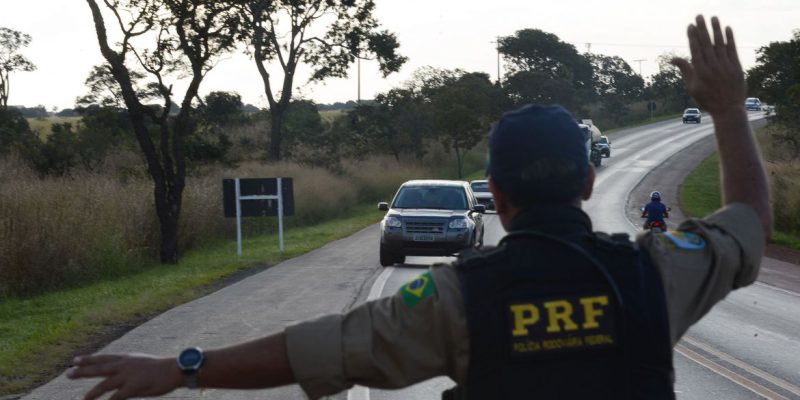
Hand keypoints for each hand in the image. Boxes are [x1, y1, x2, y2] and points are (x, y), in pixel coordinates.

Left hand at [67, 353, 182, 399]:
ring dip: (91, 393)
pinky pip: (116, 398)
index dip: (88, 359)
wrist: (175, 369)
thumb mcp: (142, 363)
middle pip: (99, 369)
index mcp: (127, 359)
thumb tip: (120, 373)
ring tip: (82, 399)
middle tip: (67, 373)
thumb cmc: (161, 368)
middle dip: (82, 371)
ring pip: (104, 385)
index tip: (75, 360)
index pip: (103, 358)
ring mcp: (128, 376)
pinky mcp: (133, 388)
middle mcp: (124, 366)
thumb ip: (129, 368)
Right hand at [671, 15, 745, 115]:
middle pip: (706, 44)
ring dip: (716, 29)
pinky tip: (727, 28)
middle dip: (702, 29)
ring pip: (719, 44)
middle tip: (699, 16)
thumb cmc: (707, 99)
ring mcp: (725, 66)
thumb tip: (673, 59)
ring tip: (713, 18)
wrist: (728, 109)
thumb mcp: (692, 87)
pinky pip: (732, 49)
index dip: (692, 37)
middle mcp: (712, 67)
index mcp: (700, 72)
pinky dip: (730, 38)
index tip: (690, 26)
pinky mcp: (736, 67)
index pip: (695, 50)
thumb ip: (685, 70)